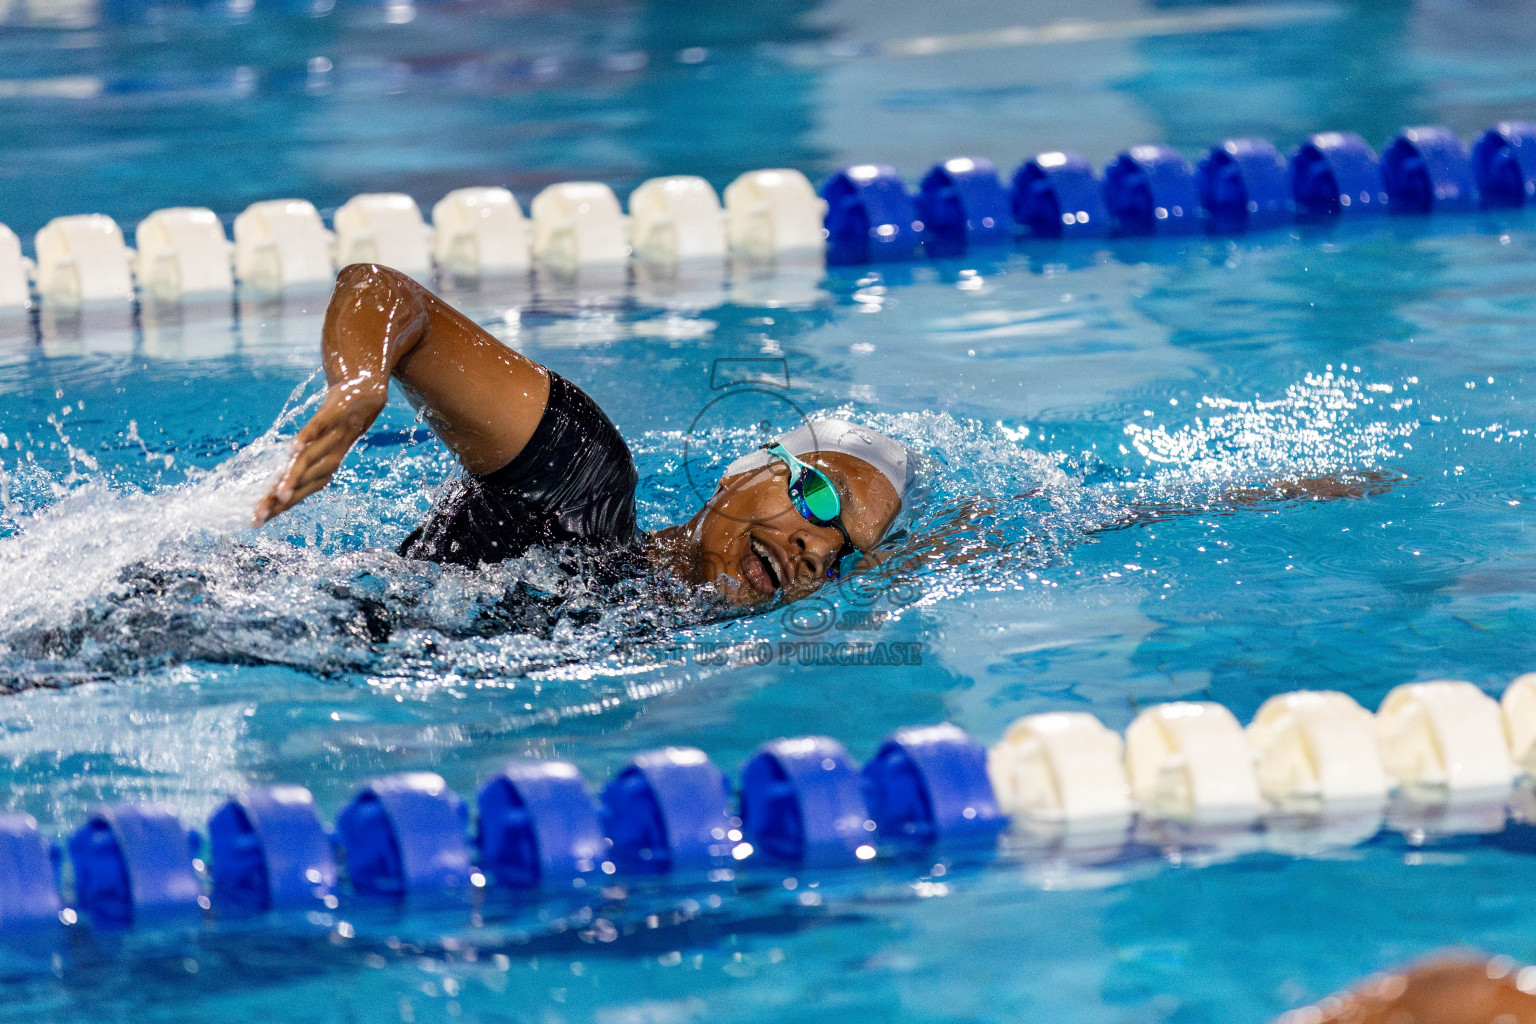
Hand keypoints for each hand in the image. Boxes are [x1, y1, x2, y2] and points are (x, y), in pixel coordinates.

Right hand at [253, 379, 387, 525]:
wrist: (366, 394)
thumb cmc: (338, 426)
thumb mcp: (318, 448)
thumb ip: (299, 466)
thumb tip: (275, 486)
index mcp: (323, 470)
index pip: (298, 493)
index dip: (277, 508)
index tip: (255, 523)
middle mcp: (329, 459)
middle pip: (302, 483)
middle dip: (281, 501)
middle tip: (258, 516)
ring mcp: (332, 437)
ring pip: (309, 461)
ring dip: (294, 477)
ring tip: (277, 494)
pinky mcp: (332, 415)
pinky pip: (317, 428)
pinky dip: (306, 438)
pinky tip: (293, 448)